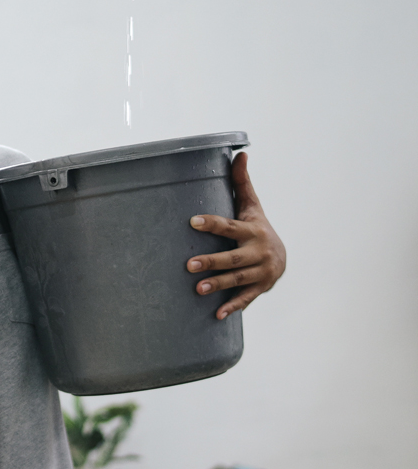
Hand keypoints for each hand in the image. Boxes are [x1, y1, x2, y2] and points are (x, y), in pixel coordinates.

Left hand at [186, 153, 285, 318]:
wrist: (282, 256)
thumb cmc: (256, 226)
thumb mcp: (251, 206)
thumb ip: (242, 183)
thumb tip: (240, 153)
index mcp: (252, 230)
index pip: (229, 226)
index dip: (212, 223)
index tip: (192, 221)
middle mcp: (258, 252)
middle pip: (233, 258)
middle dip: (211, 261)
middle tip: (187, 265)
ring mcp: (261, 272)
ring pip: (238, 279)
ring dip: (218, 285)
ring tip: (197, 288)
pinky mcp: (261, 288)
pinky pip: (246, 299)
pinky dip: (233, 307)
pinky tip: (217, 315)